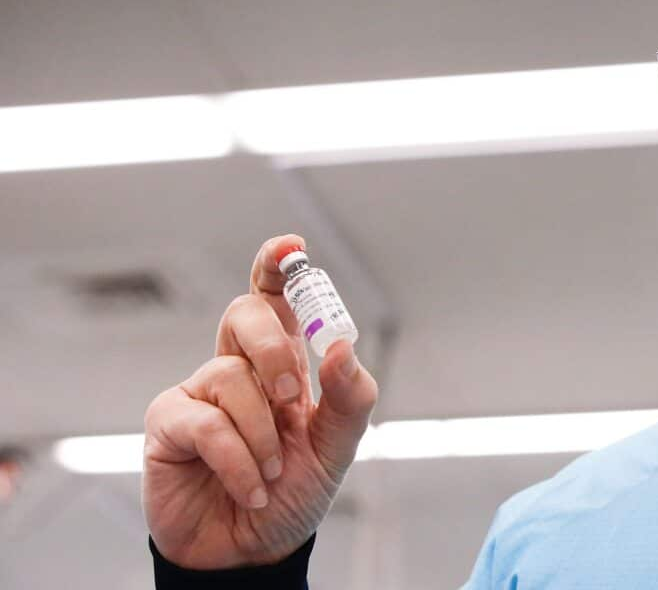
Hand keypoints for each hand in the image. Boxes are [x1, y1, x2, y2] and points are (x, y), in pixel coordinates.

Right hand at [142, 234, 378, 568]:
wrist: (254, 551)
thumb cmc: (293, 491)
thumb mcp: (336, 447)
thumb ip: (349, 397)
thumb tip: (340, 348)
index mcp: (283, 363)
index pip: (277, 300)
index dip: (278, 265)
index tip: (292, 246)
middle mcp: (239, 368)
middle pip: (244, 313)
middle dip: (274, 347)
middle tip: (293, 397)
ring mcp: (200, 393)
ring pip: (230, 377)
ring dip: (263, 433)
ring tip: (274, 471)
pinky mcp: (168, 424)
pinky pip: (205, 422)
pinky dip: (238, 459)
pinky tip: (251, 487)